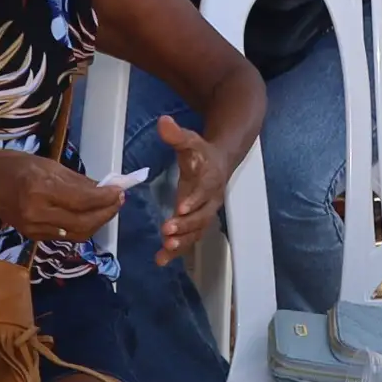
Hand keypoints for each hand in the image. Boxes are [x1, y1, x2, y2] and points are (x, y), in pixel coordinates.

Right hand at [0, 151, 122, 245]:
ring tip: (109, 206)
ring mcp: (34, 228)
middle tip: (119, 199)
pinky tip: (89, 214)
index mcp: (42, 189)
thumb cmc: (15, 167)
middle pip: (84, 222)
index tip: (121, 190)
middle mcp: (38, 213)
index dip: (107, 198)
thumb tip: (106, 188)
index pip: (84, 200)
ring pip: (77, 233)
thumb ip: (78, 180)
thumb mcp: (49, 165)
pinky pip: (65, 235)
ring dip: (97, 222)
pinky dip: (82, 226)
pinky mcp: (32, 236)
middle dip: (107, 212)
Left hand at [153, 115, 225, 265]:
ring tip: (165, 249)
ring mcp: (205, 212)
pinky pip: (190, 238)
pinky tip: (161, 260)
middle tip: (167, 232)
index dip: (194, 200)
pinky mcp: (197, 222)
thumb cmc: (202, 152)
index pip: (205, 190)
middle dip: (186, 225)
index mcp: (211, 178)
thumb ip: (176, 135)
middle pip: (202, 215)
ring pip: (197, 230)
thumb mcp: (190, 141)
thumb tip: (164, 121)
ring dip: (182, 241)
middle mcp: (211, 199)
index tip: (180, 208)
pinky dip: (177, 251)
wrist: (221, 161)